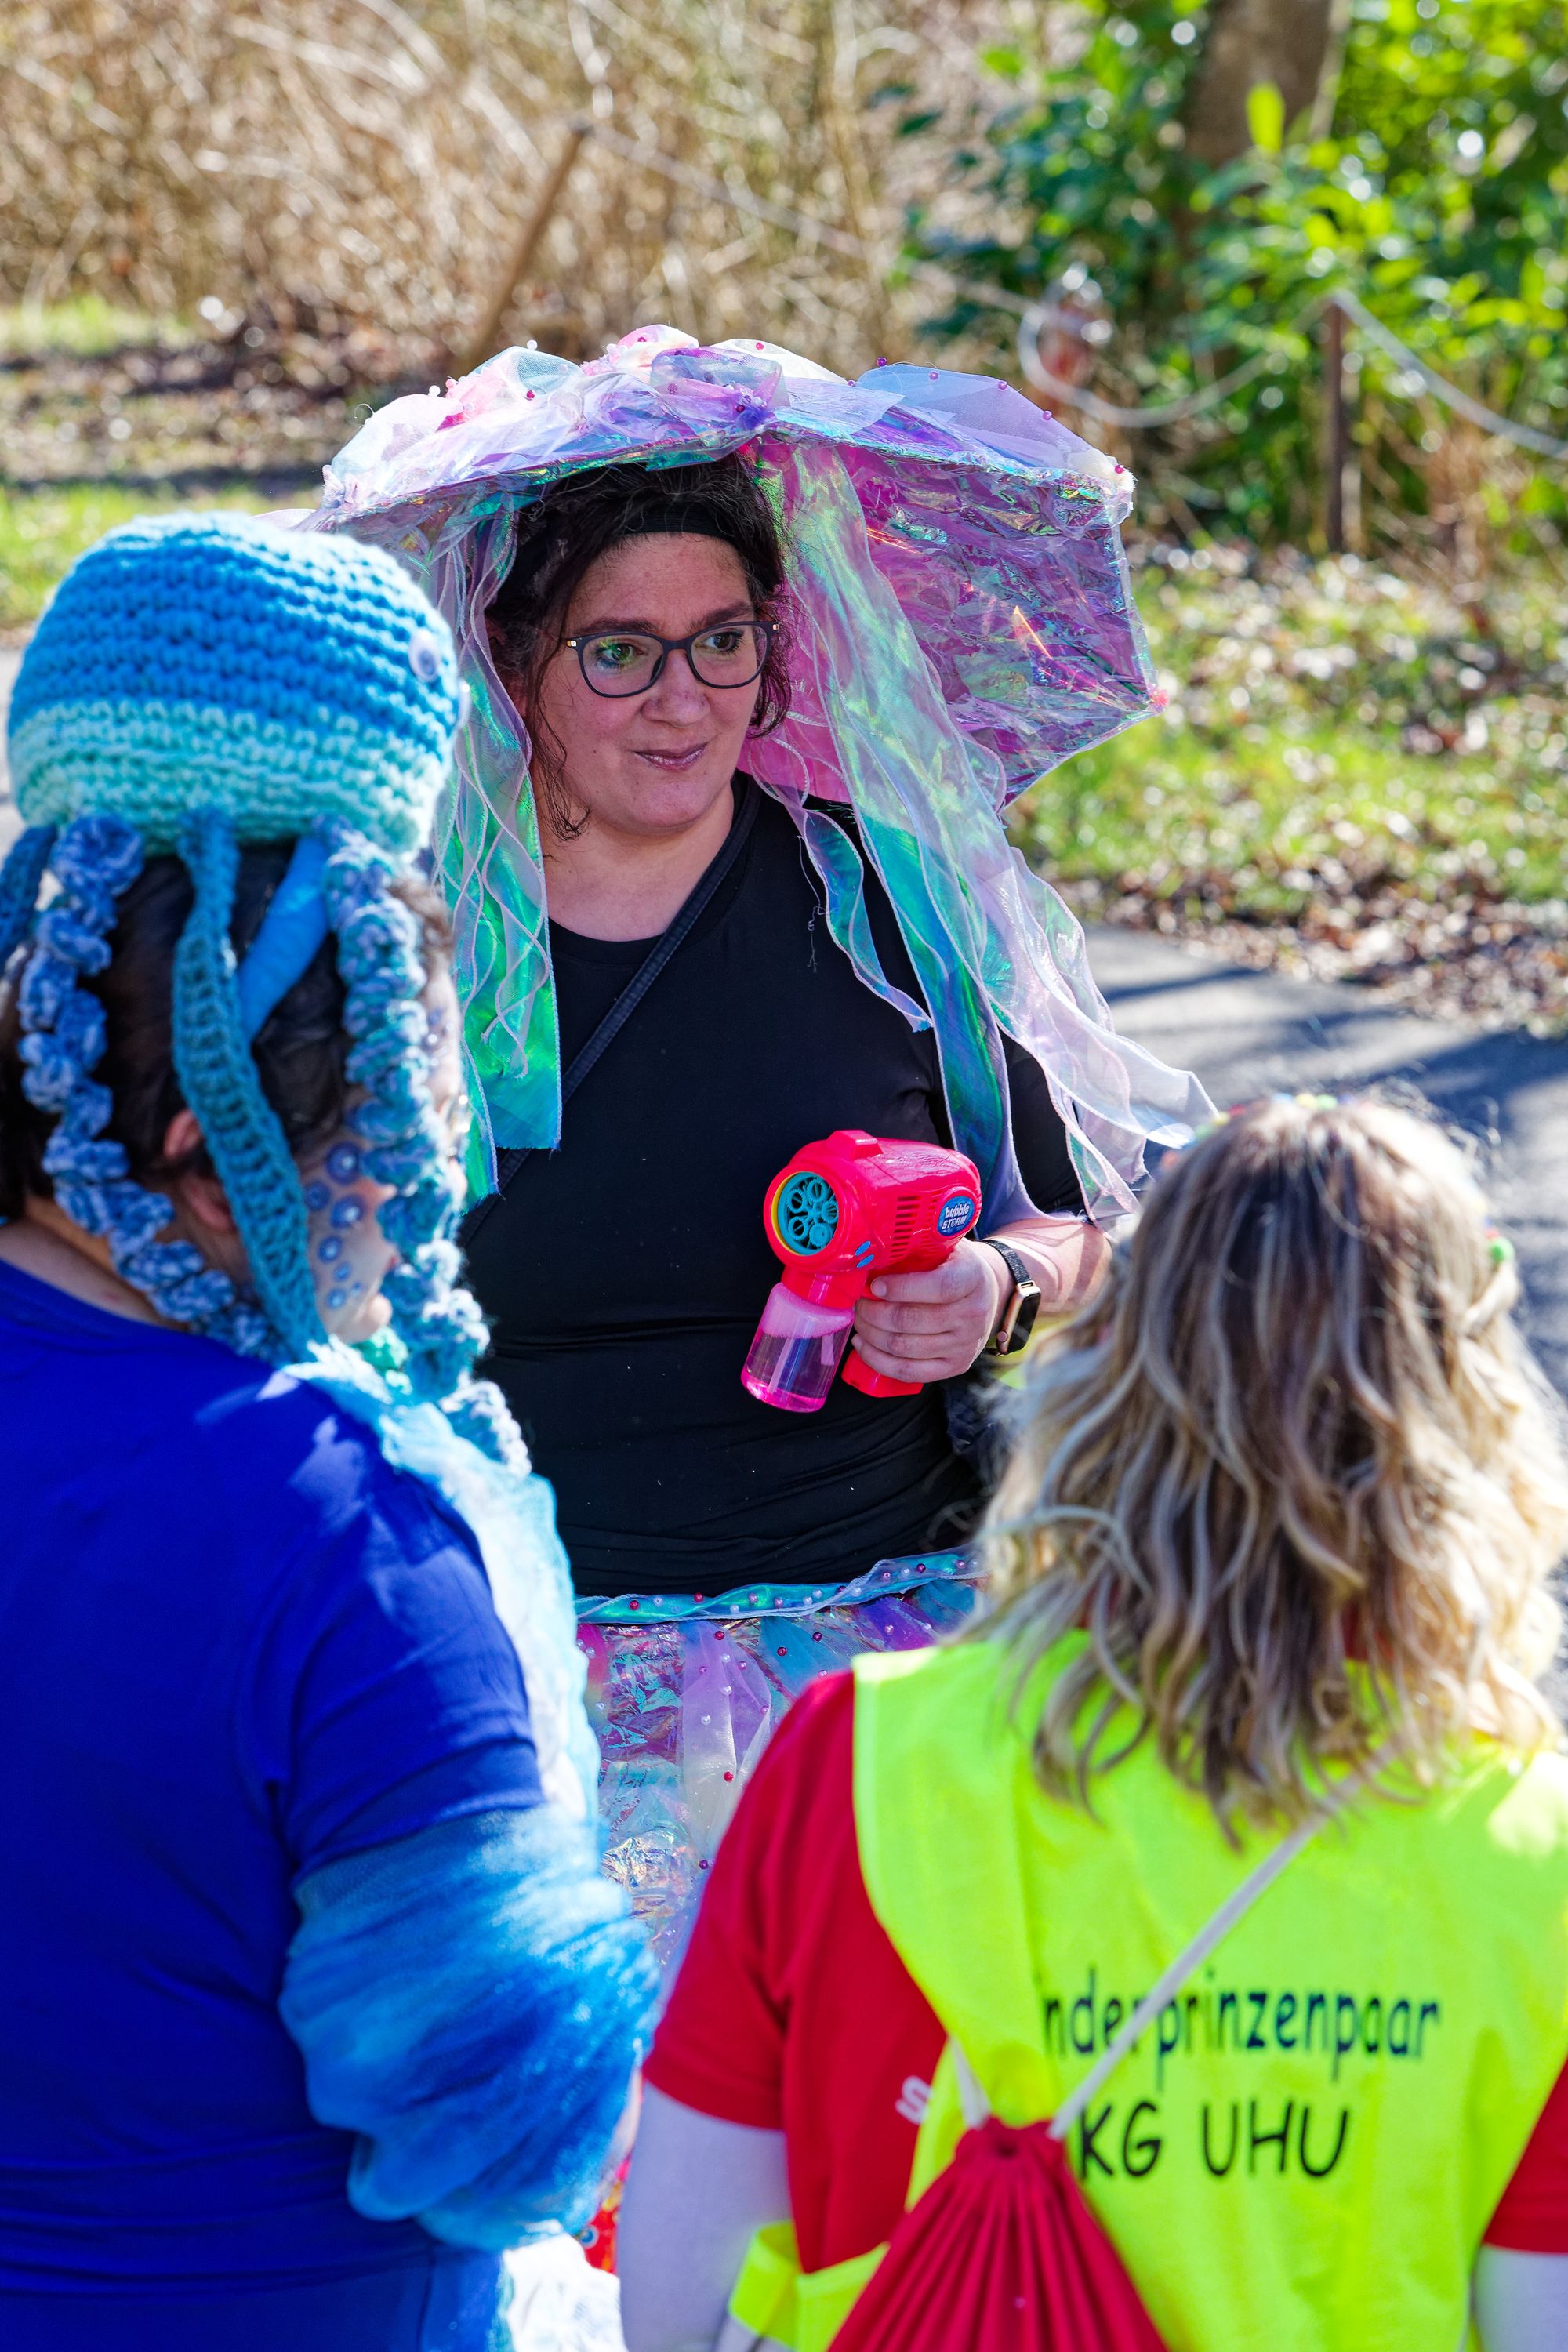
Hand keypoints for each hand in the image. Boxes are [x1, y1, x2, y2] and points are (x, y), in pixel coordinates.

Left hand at [851, 1239, 1007, 1386]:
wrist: (988, 1294)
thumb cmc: (955, 1267)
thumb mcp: (946, 1247)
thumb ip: (918, 1248)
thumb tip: (872, 1254)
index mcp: (973, 1279)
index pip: (939, 1288)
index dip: (902, 1288)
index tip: (875, 1285)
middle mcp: (973, 1315)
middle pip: (912, 1321)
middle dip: (874, 1313)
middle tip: (858, 1303)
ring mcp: (965, 1345)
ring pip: (904, 1347)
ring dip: (871, 1334)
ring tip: (859, 1320)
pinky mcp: (955, 1366)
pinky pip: (909, 1372)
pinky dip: (879, 1360)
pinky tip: (864, 1345)